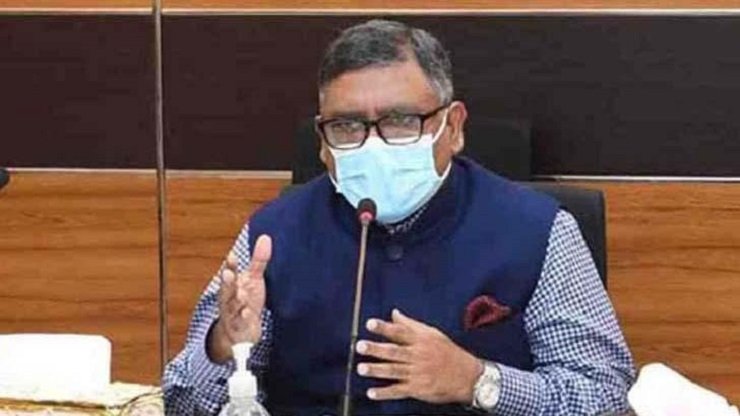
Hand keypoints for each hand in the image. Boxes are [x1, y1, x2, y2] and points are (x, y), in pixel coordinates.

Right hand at [208, 234, 271, 362]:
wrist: (239, 332)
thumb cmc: (246, 300)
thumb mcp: (253, 279)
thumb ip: (258, 260)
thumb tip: (266, 238)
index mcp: (232, 285)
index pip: (229, 273)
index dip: (230, 265)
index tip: (231, 256)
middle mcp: (230, 298)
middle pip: (227, 290)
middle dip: (227, 282)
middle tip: (228, 274)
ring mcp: (233, 313)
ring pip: (232, 307)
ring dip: (235, 302)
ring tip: (241, 296)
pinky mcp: (240, 327)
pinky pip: (239, 324)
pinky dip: (242, 319)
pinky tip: (247, 314)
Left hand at [356, 309, 482, 403]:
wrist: (468, 376)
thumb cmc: (447, 352)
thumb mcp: (432, 334)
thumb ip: (410, 324)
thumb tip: (394, 313)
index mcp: (421, 341)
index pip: (400, 332)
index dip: (384, 327)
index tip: (369, 324)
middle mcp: (418, 356)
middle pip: (394, 351)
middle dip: (376, 349)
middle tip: (360, 346)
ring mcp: (417, 373)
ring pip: (394, 371)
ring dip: (376, 370)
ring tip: (361, 368)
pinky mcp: (418, 389)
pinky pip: (399, 391)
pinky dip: (385, 393)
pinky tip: (371, 393)